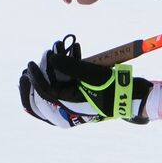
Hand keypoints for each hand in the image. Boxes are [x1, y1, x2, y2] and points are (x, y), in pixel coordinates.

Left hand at [17, 36, 151, 127]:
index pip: (45, 92)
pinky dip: (63, 75)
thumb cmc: (113, 87)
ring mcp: (74, 104)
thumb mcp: (91, 74)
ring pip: (50, 95)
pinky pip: (63, 90)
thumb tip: (50, 59)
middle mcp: (69, 108)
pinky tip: (70, 54)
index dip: (36, 78)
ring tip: (49, 57)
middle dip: (33, 84)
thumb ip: (70, 66)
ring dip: (48, 76)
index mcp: (70, 105)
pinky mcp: (80, 98)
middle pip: (41, 101)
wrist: (132, 97)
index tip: (30, 64)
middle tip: (28, 69)